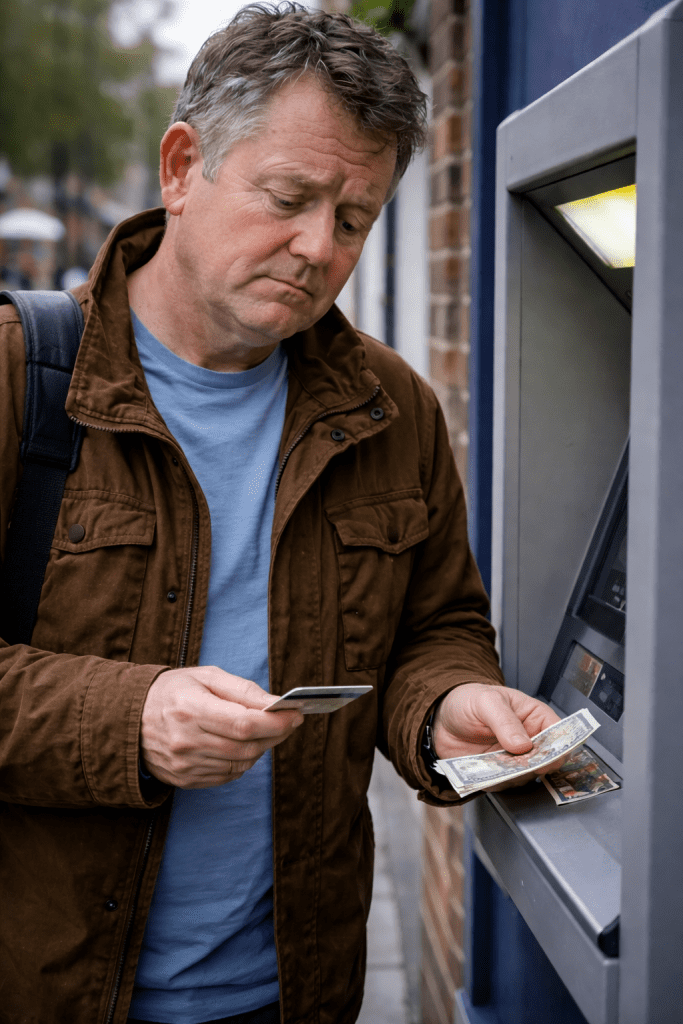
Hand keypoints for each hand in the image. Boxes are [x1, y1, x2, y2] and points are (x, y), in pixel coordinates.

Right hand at [140, 667, 303, 788]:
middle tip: (289, 721)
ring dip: (261, 748)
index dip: (276, 722)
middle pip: (246, 747)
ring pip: (241, 764)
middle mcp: (186, 741)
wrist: (128, 719)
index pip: (243, 723)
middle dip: (275, 734)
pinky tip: (242, 744)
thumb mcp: (205, 676)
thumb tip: (276, 702)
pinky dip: (243, 761)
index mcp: (190, 709)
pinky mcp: (185, 780)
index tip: (295, 714)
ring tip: (266, 730)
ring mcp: (184, 765)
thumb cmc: (173, 691)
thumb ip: (242, 689)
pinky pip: (227, 775)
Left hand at [432, 683, 564, 790]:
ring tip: (494, 764)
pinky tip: (484, 771)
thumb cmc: (468, 701)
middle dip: (534, 766)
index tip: (547, 757)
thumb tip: (523, 745)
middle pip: (546, 761)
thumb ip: (505, 721)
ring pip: (526, 777)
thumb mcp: (486, 702)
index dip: (558, 748)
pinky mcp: (499, 774)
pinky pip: (504, 786)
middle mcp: (529, 741)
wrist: (440, 719)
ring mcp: (515, 760)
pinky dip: (495, 783)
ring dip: (512, 776)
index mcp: (534, 717)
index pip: (558, 734)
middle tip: (517, 764)